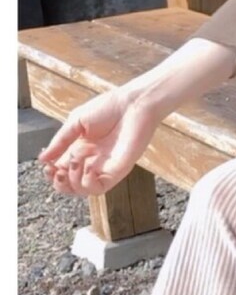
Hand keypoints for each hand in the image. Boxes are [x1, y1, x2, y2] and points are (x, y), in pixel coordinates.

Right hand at [36, 88, 161, 197]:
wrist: (133, 104)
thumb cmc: (109, 108)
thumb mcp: (75, 122)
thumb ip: (60, 141)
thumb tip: (42, 159)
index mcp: (81, 150)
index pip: (63, 171)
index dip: (52, 173)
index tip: (47, 164)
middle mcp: (93, 162)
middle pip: (71, 186)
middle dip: (59, 183)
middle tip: (56, 170)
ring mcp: (105, 168)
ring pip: (84, 191)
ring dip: (72, 180)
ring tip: (75, 160)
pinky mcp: (118, 170)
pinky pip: (100, 188)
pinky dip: (88, 182)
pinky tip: (88, 166)